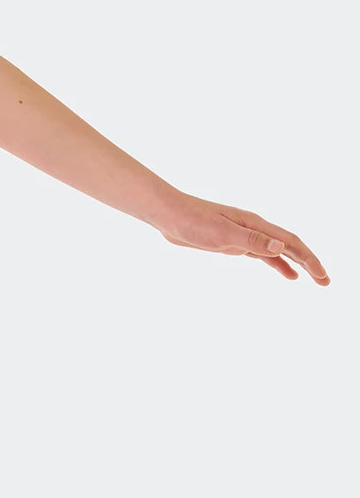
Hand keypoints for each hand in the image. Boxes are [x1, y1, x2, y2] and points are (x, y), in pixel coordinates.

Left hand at [159, 197, 329, 283]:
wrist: (170, 215)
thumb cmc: (193, 222)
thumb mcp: (222, 235)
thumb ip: (252, 241)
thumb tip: (281, 248)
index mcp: (256, 225)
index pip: (291, 243)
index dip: (310, 260)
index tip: (322, 277)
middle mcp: (255, 229)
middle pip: (291, 247)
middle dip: (310, 263)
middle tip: (326, 282)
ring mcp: (245, 236)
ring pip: (279, 251)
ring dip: (297, 264)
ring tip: (312, 279)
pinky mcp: (234, 243)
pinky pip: (263, 255)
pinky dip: (278, 264)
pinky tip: (286, 274)